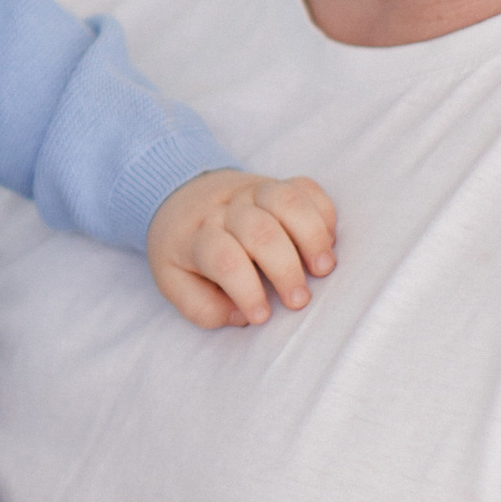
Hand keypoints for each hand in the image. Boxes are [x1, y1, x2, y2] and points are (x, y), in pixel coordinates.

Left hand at [147, 168, 336, 325]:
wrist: (182, 196)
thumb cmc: (185, 251)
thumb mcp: (173, 283)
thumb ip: (201, 308)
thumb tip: (241, 316)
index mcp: (197, 237)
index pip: (223, 260)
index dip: (246, 291)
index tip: (261, 317)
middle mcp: (225, 210)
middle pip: (260, 231)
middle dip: (286, 270)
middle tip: (299, 301)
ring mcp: (252, 192)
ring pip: (286, 201)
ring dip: (311, 236)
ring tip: (323, 269)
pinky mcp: (276, 184)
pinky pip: (306, 188)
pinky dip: (323, 214)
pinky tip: (327, 242)